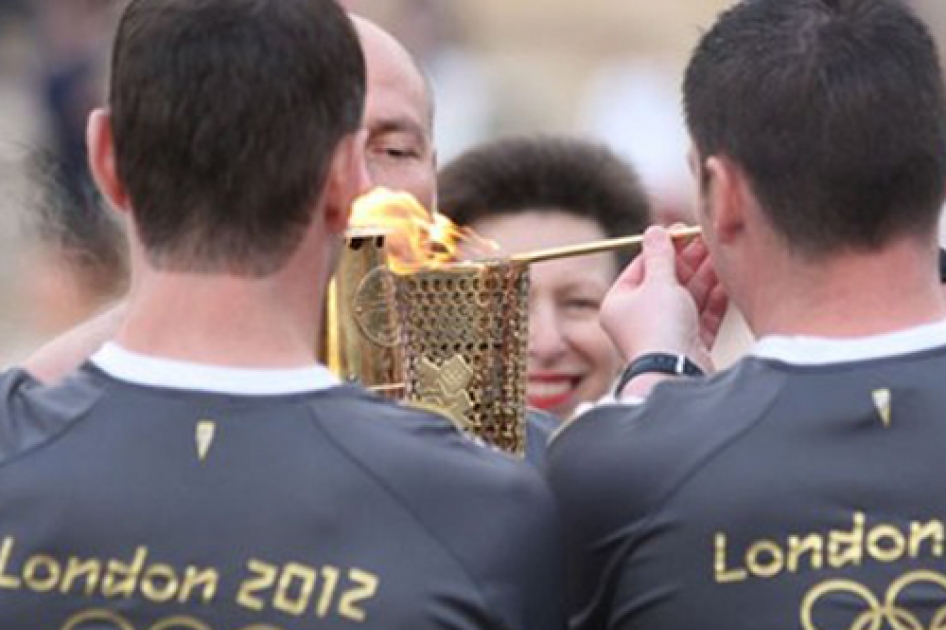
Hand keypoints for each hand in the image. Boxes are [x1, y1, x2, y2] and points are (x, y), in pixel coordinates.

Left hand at [600, 226, 723, 374]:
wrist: (674, 373)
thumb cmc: (658, 326)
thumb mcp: (658, 282)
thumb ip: (660, 255)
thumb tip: (654, 230)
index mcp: (619, 303)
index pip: (641, 267)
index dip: (663, 247)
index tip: (682, 230)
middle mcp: (639, 319)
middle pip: (666, 282)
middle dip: (689, 260)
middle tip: (708, 238)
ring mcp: (664, 333)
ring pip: (687, 298)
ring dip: (705, 276)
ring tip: (723, 254)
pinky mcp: (688, 346)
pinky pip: (702, 317)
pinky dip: (714, 300)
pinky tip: (729, 281)